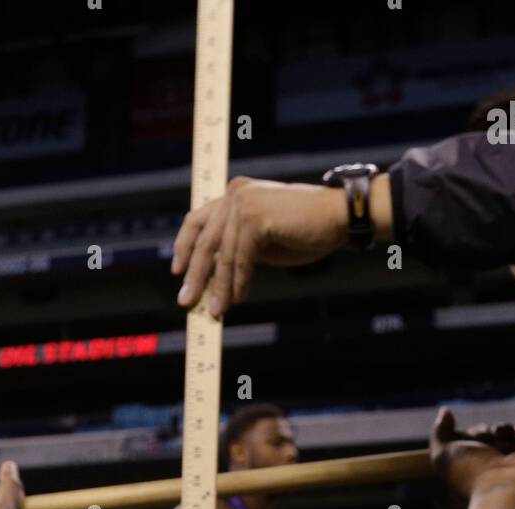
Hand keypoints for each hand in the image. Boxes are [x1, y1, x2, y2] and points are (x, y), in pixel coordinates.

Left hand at [172, 178, 347, 317]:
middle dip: (195, 274)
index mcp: (234, 194)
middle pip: (206, 240)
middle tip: (187, 301)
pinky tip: (237, 298)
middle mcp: (235, 193)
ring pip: (223, 254)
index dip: (185, 247)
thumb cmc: (304, 231)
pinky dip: (238, 281)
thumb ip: (238, 250)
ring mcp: (245, 202)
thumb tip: (214, 279)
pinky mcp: (256, 217)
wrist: (337, 218)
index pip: (198, 220)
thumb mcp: (262, 241)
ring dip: (219, 286)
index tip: (177, 271)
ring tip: (216, 310)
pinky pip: (240, 258)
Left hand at [429, 409, 514, 508]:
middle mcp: (493, 467)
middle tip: (492, 438)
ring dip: (506, 429)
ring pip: (510, 434)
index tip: (476, 437)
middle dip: (490, 431)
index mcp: (473, 467)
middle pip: (491, 434)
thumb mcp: (442, 454)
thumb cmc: (470, 474)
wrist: (504, 488)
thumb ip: (439, 433)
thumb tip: (445, 412)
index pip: (474, 439)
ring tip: (506, 435)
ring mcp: (513, 465)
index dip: (475, 433)